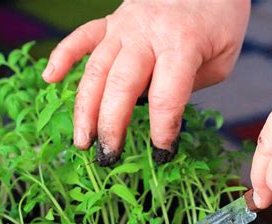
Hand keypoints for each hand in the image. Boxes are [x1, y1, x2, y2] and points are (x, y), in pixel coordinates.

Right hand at [42, 0, 249, 164]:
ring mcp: (124, 26)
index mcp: (182, 43)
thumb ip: (188, 86)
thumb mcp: (221, 59)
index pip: (166, 96)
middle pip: (121, 85)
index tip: (162, 153)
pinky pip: (81, 37)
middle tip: (107, 155)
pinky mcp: (110, 21)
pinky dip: (63, 56)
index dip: (162, 129)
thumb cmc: (218, 20)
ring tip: (82, 140)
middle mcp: (147, 34)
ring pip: (96, 70)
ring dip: (84, 109)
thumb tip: (156, 112)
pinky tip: (50, 79)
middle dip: (111, 125)